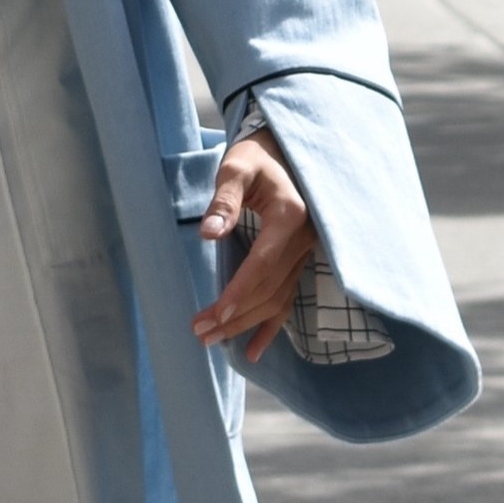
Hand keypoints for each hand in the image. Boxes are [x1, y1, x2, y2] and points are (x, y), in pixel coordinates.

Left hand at [192, 133, 318, 366]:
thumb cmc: (257, 156)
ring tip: (211, 340)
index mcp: (290, 217)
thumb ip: (224, 200)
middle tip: (199, 332)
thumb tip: (209, 234)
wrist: (286, 151)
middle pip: (269, 288)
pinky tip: (252, 351)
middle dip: (235, 314)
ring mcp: (305, 253)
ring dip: (246, 324)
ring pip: (277, 299)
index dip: (240, 291)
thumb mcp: (237, 167)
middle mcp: (304, 241)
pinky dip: (270, 327)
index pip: (263, 264)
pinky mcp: (298, 261)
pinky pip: (287, 299)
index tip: (215, 314)